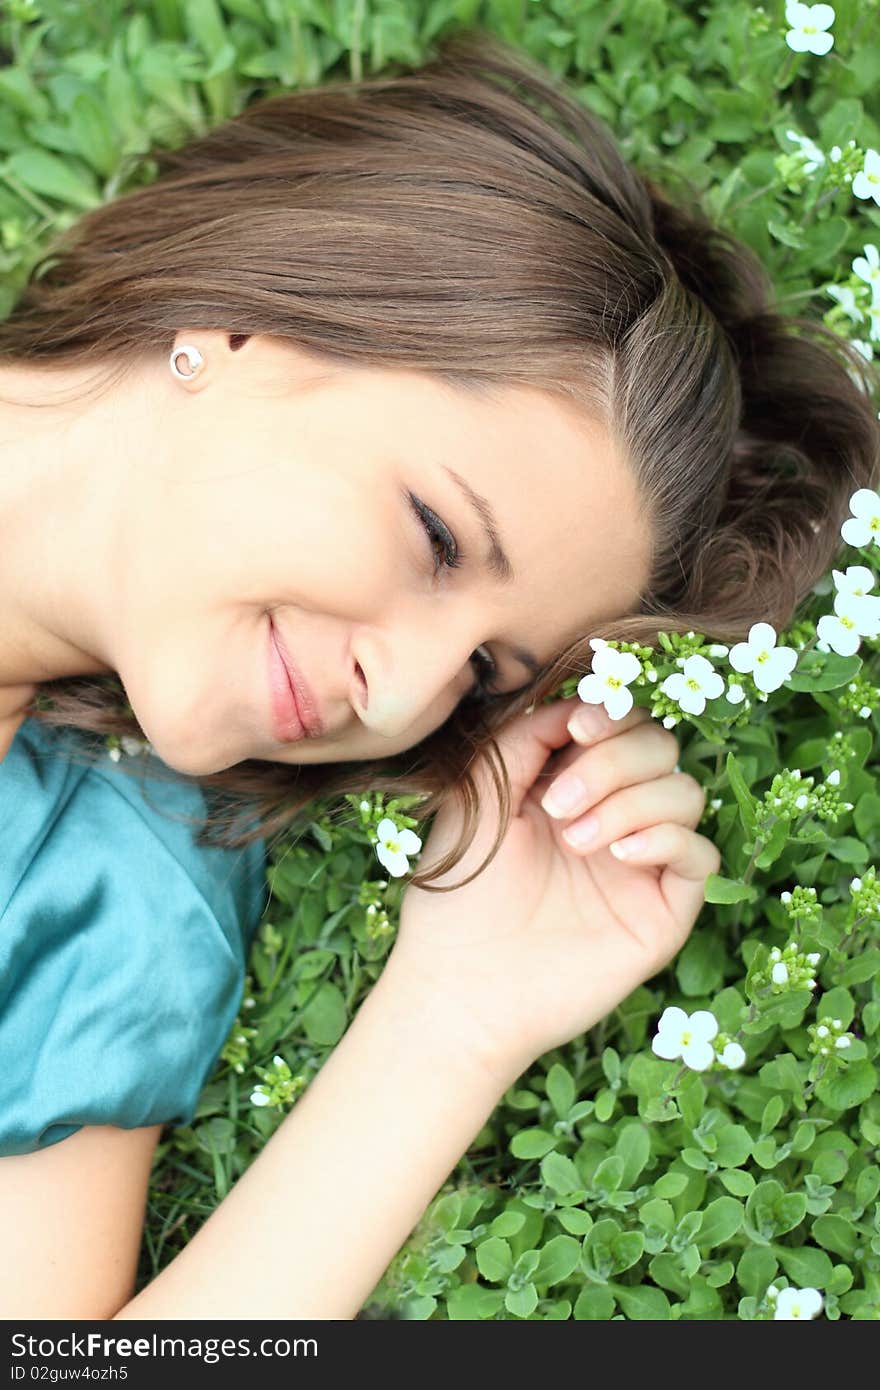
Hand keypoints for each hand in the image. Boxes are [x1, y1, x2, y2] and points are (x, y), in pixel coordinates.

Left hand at [387, 695, 720, 1083]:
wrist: (460, 984)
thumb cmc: (460, 891)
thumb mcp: (482, 792)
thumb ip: (526, 736)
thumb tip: (577, 705)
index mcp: (570, 783)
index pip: (621, 724)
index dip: (610, 714)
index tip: (577, 725)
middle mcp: (614, 816)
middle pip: (660, 747)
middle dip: (613, 761)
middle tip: (557, 804)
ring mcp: (642, 864)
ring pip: (685, 793)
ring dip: (631, 801)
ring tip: (575, 841)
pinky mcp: (664, 910)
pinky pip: (702, 854)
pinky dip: (669, 838)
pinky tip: (620, 854)